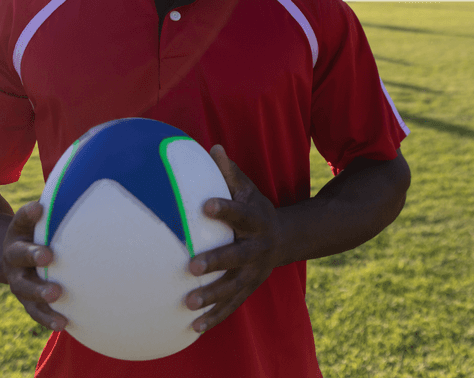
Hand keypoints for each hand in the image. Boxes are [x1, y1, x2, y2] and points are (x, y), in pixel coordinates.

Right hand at [1, 201, 67, 330]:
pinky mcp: (27, 300)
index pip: (21, 220)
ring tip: (56, 295)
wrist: (12, 258)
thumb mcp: (39, 219)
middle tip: (48, 256)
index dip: (29, 213)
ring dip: (40, 292)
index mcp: (18, 233)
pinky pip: (35, 311)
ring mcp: (19, 280)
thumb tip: (84, 181)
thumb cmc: (39, 233)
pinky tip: (64, 323)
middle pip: (20, 256)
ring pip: (25, 288)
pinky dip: (47, 318)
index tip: (39, 208)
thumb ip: (54, 207)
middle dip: (33, 255)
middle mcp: (13, 257)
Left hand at [184, 145, 282, 332]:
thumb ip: (229, 172)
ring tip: (187, 303)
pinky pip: (232, 305)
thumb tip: (211, 146)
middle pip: (237, 256)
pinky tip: (193, 328)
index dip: (223, 209)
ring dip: (212, 296)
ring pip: (233, 286)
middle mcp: (258, 247)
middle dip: (215, 261)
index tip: (205, 206)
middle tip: (190, 266)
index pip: (239, 213)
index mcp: (255, 219)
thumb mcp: (248, 188)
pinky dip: (215, 317)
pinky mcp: (250, 288)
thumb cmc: (255, 208)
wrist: (286, 239)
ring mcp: (255, 271)